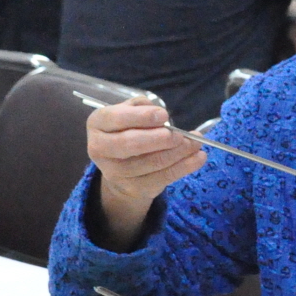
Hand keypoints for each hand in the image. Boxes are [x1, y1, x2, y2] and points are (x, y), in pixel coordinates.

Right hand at [87, 98, 203, 249]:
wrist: (122, 169)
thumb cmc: (129, 130)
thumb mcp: (131, 112)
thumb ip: (142, 108)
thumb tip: (160, 114)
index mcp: (97, 124)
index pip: (116, 119)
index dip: (141, 117)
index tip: (164, 115)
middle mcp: (99, 148)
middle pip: (131, 144)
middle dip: (159, 139)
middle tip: (180, 134)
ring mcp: (115, 172)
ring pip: (151, 162)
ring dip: (179, 152)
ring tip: (196, 143)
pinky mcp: (134, 188)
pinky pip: (163, 177)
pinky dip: (185, 166)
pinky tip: (199, 157)